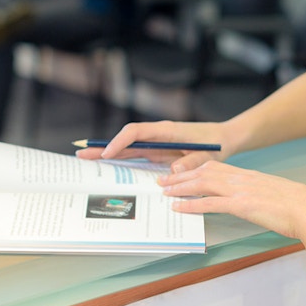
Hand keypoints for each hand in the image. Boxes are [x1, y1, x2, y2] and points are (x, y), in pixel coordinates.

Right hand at [76, 120, 225, 171]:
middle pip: (125, 140)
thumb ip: (192, 164)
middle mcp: (157, 135)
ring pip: (127, 148)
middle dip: (103, 147)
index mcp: (166, 131)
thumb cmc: (215, 144)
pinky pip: (135, 155)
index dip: (120, 142)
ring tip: (86, 160)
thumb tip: (173, 174)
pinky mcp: (157, 151)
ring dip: (107, 154)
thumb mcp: (207, 155)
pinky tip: (107, 168)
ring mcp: (155, 143)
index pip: (136, 132)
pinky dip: (120, 160)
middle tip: (81, 153)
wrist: (223, 138)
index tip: (107, 154)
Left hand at [159, 161, 305, 240]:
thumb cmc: (297, 206)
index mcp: (247, 175)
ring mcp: (240, 190)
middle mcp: (241, 179)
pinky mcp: (242, 205)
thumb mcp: (272, 194)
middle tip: (163, 180)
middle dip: (180, 176)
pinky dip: (192, 205)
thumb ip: (257, 194)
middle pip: (203, 172)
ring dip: (180, 188)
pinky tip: (179, 207)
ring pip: (202, 184)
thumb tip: (248, 201)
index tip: (180, 172)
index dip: (194, 169)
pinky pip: (210, 203)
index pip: (214, 167)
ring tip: (165, 192)